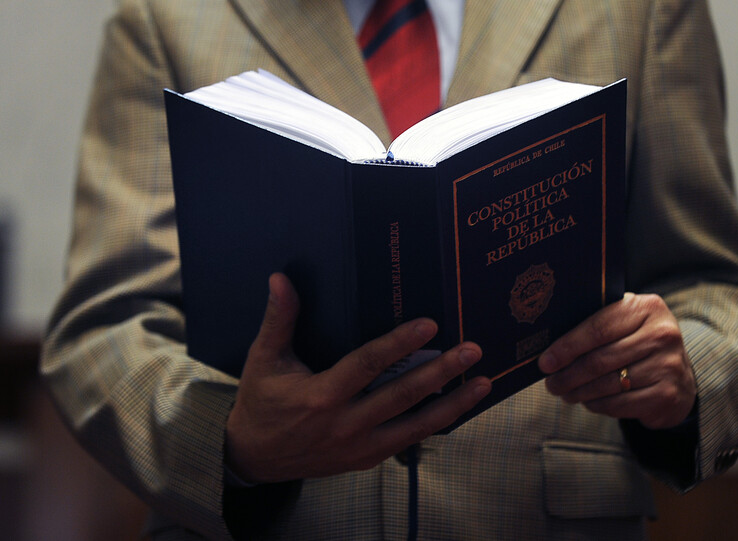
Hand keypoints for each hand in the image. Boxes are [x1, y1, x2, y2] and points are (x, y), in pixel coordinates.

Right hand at [225, 273, 491, 484]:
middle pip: (402, 396)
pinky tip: (460, 406)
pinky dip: (436, 424)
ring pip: (415, 425)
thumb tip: (281, 278)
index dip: (399, 344)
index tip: (430, 325)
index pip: (368, 365)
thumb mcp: (263, 360)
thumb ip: (279, 319)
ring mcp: (359, 447)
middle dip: (441, 372)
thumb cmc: (261, 402)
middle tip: (472, 350)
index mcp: (321, 396)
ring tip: (483, 382)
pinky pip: (408, 440)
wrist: (254, 459)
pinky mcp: (367, 459)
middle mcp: (345, 424)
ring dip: (453, 404)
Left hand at [537, 293, 694, 428]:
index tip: (545, 362)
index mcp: (647, 308)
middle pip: (600, 360)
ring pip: (608, 384)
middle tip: (551, 383)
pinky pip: (620, 404)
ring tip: (565, 393)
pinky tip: (589, 402)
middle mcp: (662, 335)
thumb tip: (550, 346)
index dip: (567, 347)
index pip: (598, 328)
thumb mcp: (626, 323)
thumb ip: (597, 325)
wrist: (681, 376)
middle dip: (568, 375)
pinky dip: (598, 405)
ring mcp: (668, 366)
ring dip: (579, 392)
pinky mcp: (667, 395)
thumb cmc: (640, 344)